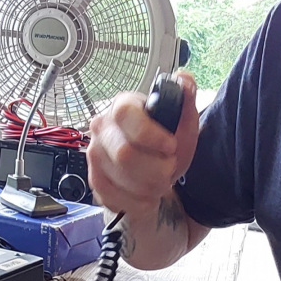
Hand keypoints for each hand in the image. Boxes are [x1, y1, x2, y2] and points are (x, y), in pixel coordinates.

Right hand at [87, 71, 198, 215]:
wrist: (155, 175)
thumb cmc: (166, 147)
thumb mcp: (184, 125)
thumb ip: (186, 100)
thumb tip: (184, 78)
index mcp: (123, 107)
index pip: (124, 113)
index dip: (150, 134)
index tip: (170, 146)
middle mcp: (102, 129)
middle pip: (124, 154)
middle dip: (156, 168)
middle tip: (168, 168)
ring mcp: (94, 156)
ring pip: (122, 180)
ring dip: (151, 187)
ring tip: (158, 181)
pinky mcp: (95, 182)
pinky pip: (116, 198)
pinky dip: (140, 202)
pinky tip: (146, 193)